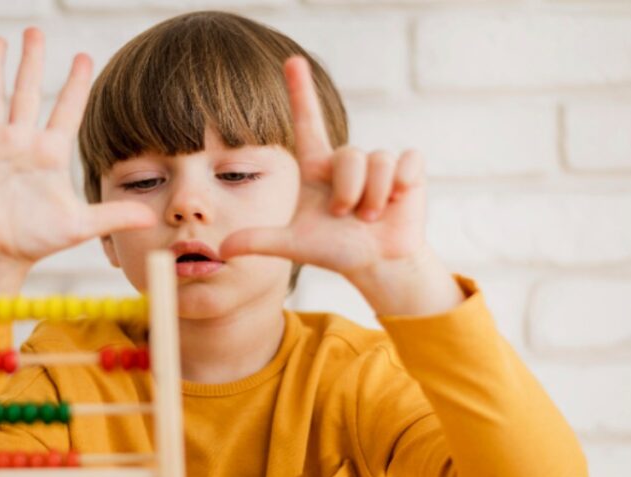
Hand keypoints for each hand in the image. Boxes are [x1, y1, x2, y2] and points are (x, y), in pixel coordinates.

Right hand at [0, 28, 155, 271]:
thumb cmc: (37, 239)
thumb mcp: (80, 226)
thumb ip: (113, 216)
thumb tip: (150, 217)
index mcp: (50, 152)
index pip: (66, 109)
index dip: (76, 84)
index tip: (84, 57)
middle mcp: (21, 141)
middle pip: (27, 92)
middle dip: (31, 61)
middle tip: (35, 31)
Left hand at [218, 55, 428, 283]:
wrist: (378, 262)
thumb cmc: (337, 250)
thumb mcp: (295, 245)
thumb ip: (259, 241)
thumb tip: (223, 248)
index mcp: (317, 168)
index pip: (308, 122)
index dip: (300, 91)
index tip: (292, 60)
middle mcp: (346, 161)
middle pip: (348, 157)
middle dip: (348, 193)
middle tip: (349, 217)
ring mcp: (378, 163)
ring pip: (376, 162)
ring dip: (373, 197)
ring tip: (371, 217)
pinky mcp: (407, 169)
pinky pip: (405, 162)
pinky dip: (401, 186)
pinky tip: (397, 202)